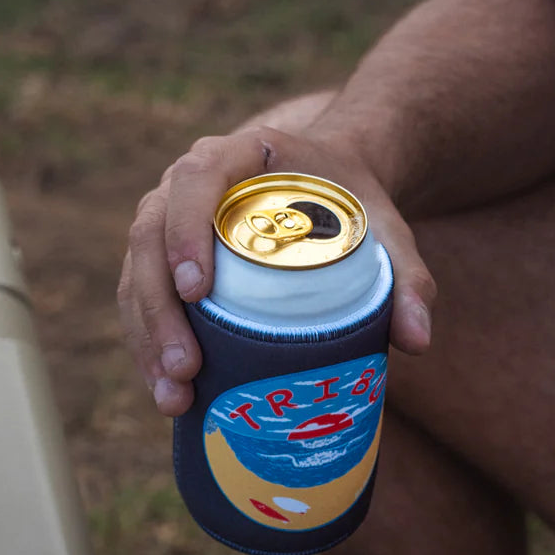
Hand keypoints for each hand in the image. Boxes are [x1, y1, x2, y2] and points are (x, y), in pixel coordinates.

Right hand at [118, 125, 435, 415]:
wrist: (329, 189)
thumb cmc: (352, 206)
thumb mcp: (388, 232)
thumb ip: (409, 279)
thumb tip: (418, 343)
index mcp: (239, 156)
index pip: (194, 179)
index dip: (185, 232)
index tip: (198, 291)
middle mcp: (188, 181)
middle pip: (150, 235)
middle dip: (160, 308)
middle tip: (186, 369)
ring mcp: (168, 219)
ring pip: (136, 274)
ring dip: (147, 337)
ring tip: (174, 398)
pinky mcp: (164, 258)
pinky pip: (139, 297)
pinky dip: (147, 344)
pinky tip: (166, 391)